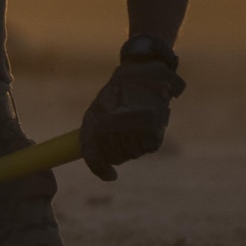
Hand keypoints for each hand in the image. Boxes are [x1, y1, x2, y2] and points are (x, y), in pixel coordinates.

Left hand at [80, 59, 186, 180]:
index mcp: (94, 122)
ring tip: (135, 124)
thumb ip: (93, 136)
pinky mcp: (151, 128)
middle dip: (119, 151)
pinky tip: (148, 125)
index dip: (101, 169)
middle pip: (116, 157)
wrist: (142, 70)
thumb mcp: (99, 109)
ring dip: (134, 144)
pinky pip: (149, 146)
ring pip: (133, 153)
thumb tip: (104, 169)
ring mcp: (131, 129)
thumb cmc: (119, 91)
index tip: (110, 175)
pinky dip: (149, 139)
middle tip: (124, 135)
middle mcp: (111, 127)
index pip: (94, 156)